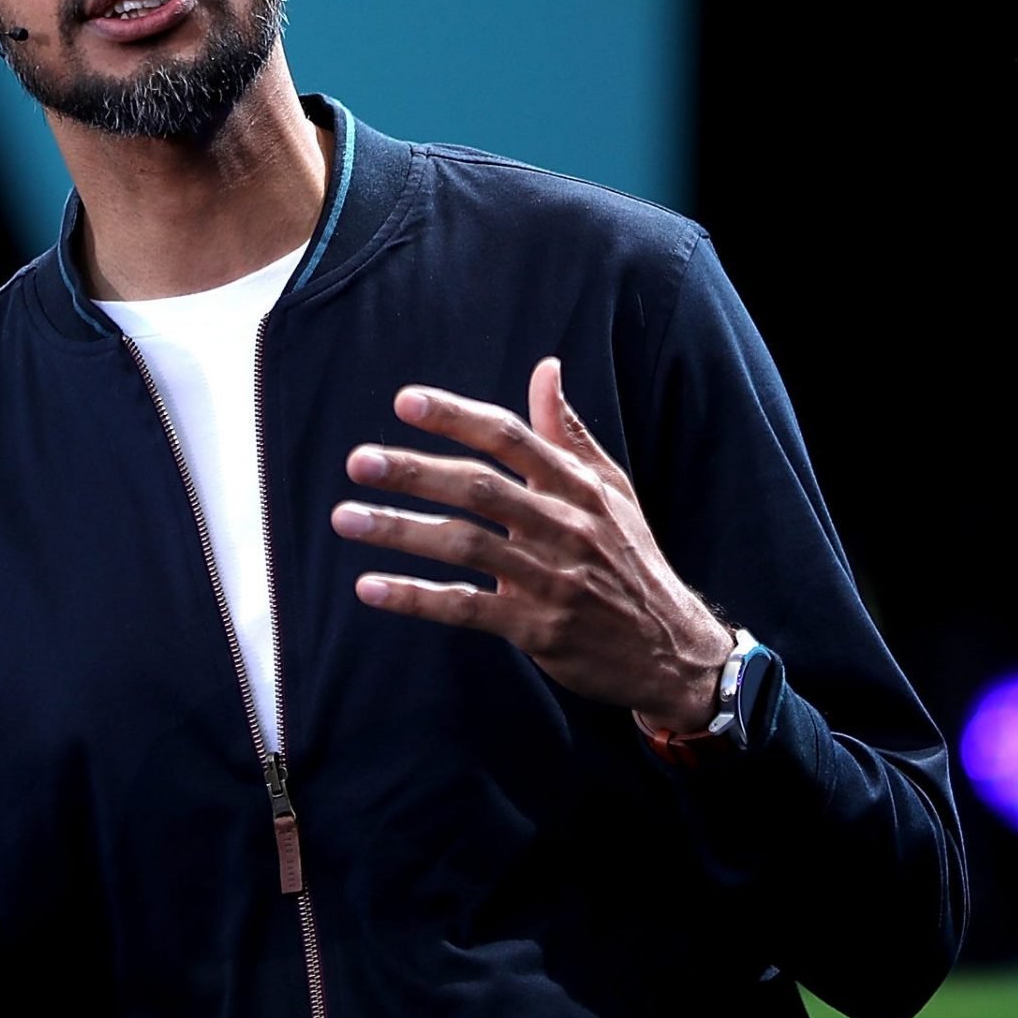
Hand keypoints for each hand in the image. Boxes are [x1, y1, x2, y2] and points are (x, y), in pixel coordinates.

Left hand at [330, 357, 733, 731]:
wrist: (671, 648)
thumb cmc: (630, 558)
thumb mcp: (612, 490)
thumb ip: (568, 432)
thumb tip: (545, 368)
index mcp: (578, 486)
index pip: (509, 437)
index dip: (456, 417)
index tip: (405, 402)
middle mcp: (565, 526)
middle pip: (479, 487)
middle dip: (414, 471)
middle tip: (358, 462)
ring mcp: (551, 578)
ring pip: (465, 545)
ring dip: (400, 531)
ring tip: (346, 519)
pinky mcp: (537, 628)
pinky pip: (466, 607)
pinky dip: (416, 597)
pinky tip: (370, 587)